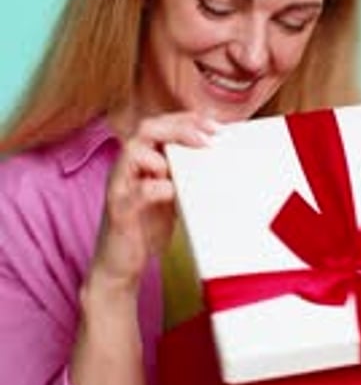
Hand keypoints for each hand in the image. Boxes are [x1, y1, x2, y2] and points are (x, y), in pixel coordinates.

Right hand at [90, 111, 217, 290]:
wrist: (120, 265)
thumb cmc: (145, 228)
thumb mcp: (170, 195)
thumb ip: (182, 175)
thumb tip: (217, 161)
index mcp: (139, 160)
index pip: (159, 124)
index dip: (186, 119)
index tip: (215, 126)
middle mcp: (126, 167)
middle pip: (146, 128)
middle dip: (180, 127)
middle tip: (208, 138)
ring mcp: (119, 187)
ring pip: (134, 151)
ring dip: (164, 152)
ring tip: (188, 165)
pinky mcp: (119, 211)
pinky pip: (136, 191)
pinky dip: (158, 187)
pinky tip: (174, 192)